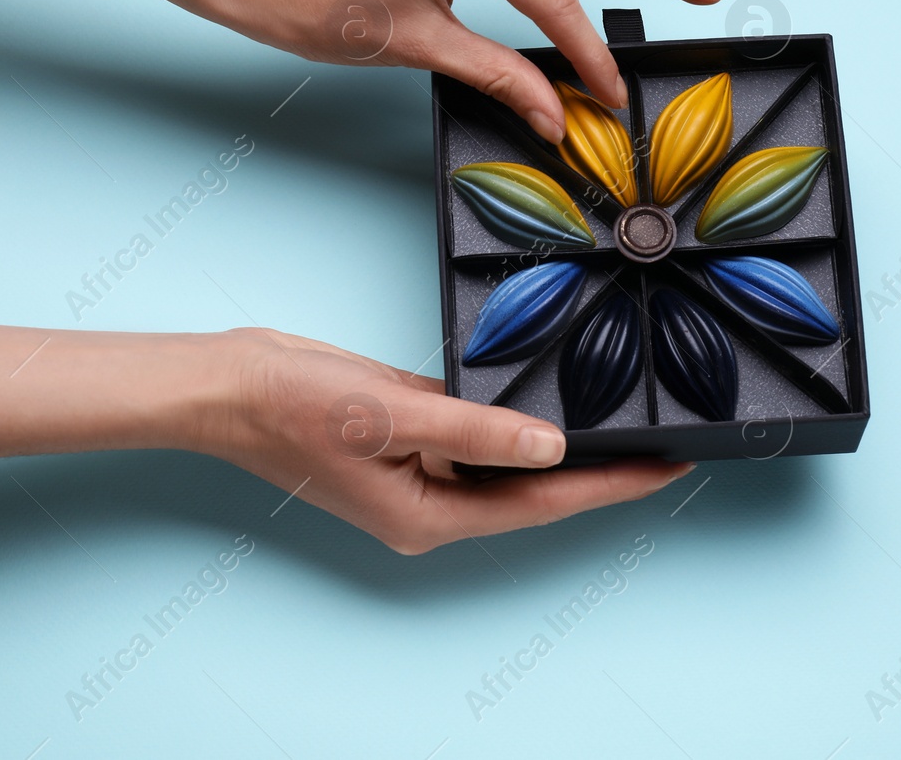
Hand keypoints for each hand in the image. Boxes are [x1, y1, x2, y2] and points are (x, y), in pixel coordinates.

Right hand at [203, 328, 694, 553]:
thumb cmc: (296, 409)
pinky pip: (477, 430)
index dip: (611, 485)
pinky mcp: (411, 434)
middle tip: (664, 441)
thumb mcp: (393, 418)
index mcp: (430, 515)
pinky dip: (514, 416)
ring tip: (623, 416)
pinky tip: (550, 393)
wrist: (232, 384)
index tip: (669, 468)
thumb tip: (552, 446)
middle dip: (598, 467)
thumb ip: (478, 431)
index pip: (544, 503)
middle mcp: (433, 500)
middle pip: (534, 488)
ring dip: (559, 440)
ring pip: (509, 458)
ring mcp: (421, 468)